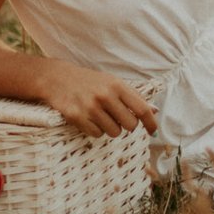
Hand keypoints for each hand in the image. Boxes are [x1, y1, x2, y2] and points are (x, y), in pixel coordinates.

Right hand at [41, 61, 158, 138]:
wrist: (58, 78)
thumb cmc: (90, 82)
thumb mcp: (112, 83)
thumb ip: (133, 96)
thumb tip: (154, 111)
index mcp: (117, 85)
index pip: (141, 108)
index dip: (150, 122)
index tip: (153, 131)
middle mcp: (105, 96)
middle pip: (130, 125)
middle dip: (127, 125)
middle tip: (119, 119)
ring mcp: (90, 107)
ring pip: (113, 132)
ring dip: (110, 128)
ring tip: (101, 116)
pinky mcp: (77, 117)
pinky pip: (96, 135)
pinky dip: (96, 130)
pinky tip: (89, 119)